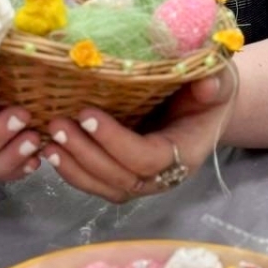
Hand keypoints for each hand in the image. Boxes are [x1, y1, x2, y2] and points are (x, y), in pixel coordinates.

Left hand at [40, 72, 235, 202]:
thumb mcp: (219, 80)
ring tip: (48, 141)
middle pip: (121, 179)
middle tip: (59, 124)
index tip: (88, 113)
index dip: (116, 141)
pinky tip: (51, 151)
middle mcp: (163, 175)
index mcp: (185, 152)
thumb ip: (214, 82)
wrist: (205, 105)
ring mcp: (143, 179)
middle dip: (86, 154)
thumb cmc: (209, 89)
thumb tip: (206, 85)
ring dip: (74, 167)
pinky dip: (73, 171)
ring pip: (106, 186)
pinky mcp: (124, 174)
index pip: (147, 158)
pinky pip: (97, 183)